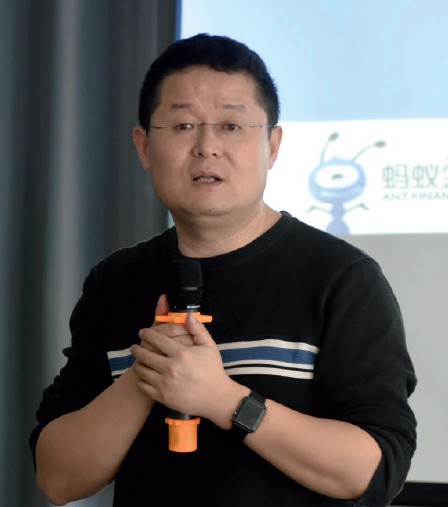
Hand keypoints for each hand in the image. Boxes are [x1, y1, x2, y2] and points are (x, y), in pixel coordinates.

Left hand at [131, 303, 230, 419]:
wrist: (215, 398)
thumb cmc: (212, 369)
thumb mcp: (209, 346)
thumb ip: (197, 329)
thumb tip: (187, 315)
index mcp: (182, 354)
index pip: (158, 340)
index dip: (147, 334)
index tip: (142, 332)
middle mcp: (171, 368)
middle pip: (145, 355)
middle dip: (137, 349)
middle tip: (135, 347)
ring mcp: (165, 384)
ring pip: (142, 371)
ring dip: (138, 363)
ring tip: (139, 360)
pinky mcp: (162, 397)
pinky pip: (143, 386)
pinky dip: (141, 380)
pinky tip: (144, 376)